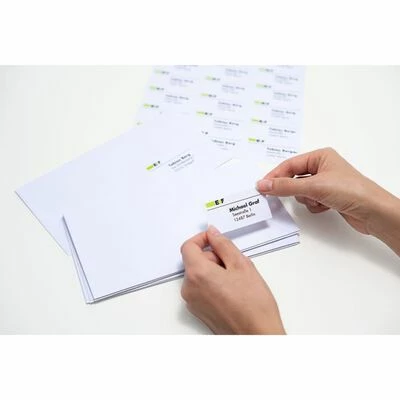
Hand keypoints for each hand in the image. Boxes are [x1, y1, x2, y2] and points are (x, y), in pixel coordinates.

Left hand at [180, 225, 284, 334]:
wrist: (257, 335)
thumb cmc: (253, 304)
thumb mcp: (241, 265)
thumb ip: (223, 245)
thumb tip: (212, 233)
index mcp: (197, 274)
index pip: (188, 246)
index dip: (202, 239)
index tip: (214, 239)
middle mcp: (189, 288)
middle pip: (194, 261)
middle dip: (212, 257)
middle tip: (234, 263)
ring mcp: (192, 302)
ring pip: (199, 275)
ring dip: (214, 270)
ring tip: (236, 279)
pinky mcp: (198, 311)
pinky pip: (201, 288)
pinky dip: (213, 283)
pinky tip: (232, 290)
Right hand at [256, 147, 396, 235]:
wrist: (373, 212)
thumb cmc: (350, 191)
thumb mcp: (313, 187)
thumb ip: (285, 186)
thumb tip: (263, 185)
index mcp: (321, 156)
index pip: (290, 165)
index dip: (275, 176)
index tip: (262, 186)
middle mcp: (323, 167)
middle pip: (294, 178)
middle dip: (293, 189)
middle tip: (279, 196)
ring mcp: (326, 183)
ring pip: (301, 191)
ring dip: (306, 198)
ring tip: (318, 200)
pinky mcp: (329, 197)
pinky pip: (310, 200)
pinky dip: (314, 205)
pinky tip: (325, 207)